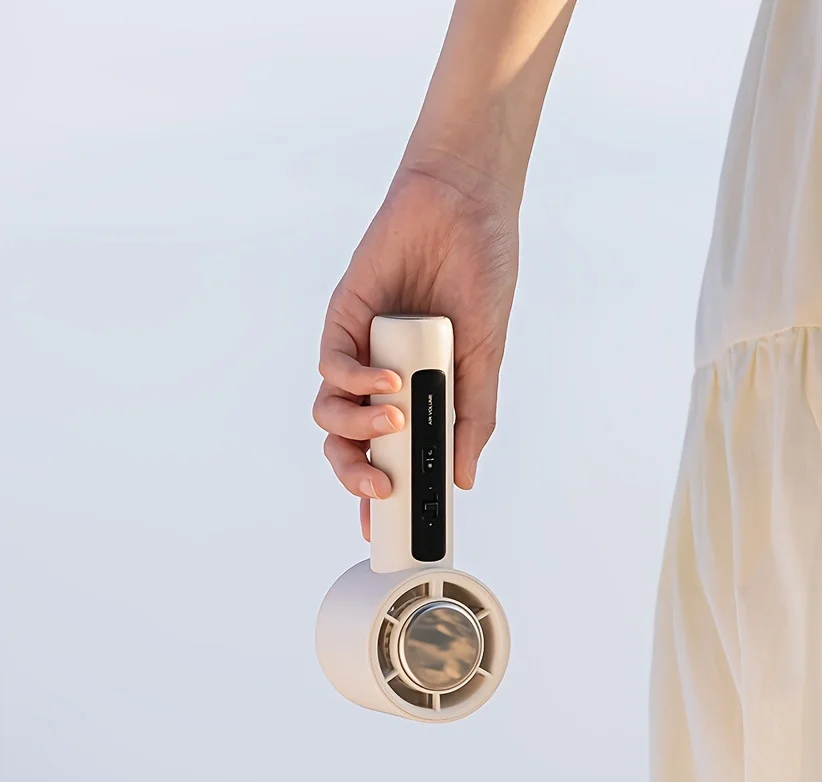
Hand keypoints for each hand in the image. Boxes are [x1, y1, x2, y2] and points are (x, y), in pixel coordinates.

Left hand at [313, 154, 518, 539]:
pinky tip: (386, 380)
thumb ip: (472, 418)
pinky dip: (355, 381)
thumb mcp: (486, 360)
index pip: (389, 455)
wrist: (465, 208)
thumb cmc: (481, 278)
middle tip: (381, 489)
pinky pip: (332, 366)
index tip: (387, 529)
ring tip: (392, 420)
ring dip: (357, 429)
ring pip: (330, 413)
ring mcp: (360, 351)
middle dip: (357, 476)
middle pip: (349, 445)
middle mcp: (381, 381)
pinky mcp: (343, 319)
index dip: (380, 494)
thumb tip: (462, 478)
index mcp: (416, 395)